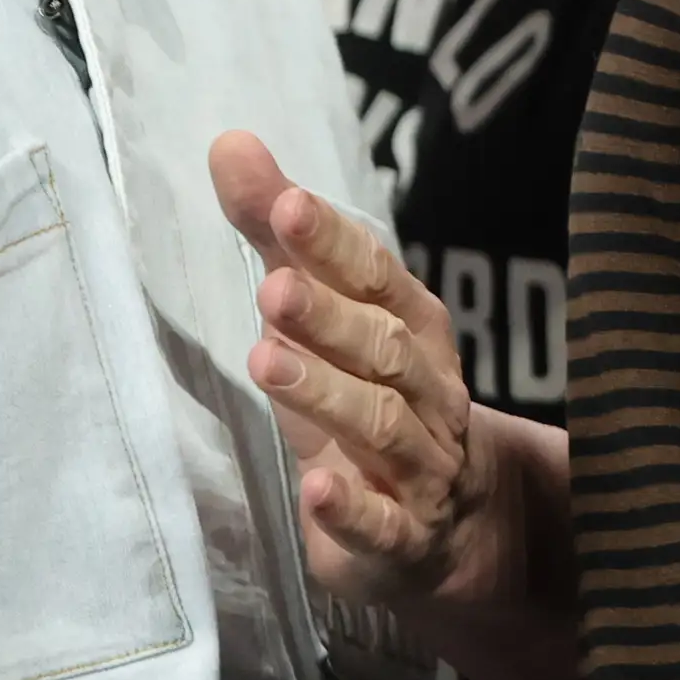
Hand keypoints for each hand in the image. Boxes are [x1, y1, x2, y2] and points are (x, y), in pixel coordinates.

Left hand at [212, 129, 496, 610]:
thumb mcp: (323, 312)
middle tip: (271, 289)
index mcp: (411, 322)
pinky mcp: (402, 539)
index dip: (332, 243)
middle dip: (329, 316)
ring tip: (265, 361)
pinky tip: (316, 490)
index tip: (285, 205)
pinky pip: (384, 525)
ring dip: (326, 394)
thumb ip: (277, 233)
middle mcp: (428, 388)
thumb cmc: (369, 393)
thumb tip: (227, 140)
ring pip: (383, 426)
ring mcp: (423, 467)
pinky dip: (352, 510)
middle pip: (384, 347)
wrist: (452, 523)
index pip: (376, 274)